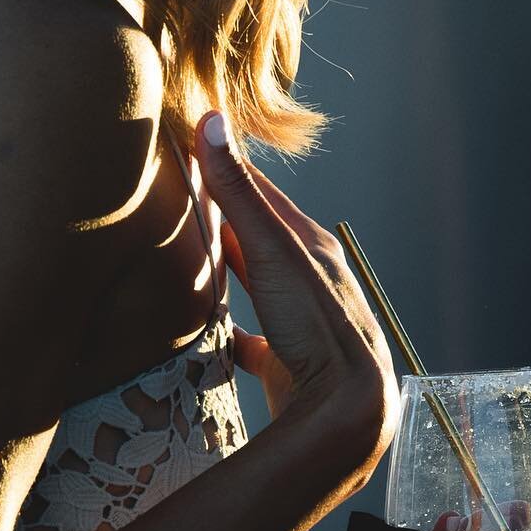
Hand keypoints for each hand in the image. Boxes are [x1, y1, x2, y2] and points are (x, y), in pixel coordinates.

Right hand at [195, 113, 397, 443]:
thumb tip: (211, 118)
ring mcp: (303, 324)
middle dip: (229, 219)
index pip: (262, 195)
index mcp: (311, 247)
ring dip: (233, 271)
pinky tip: (211, 340)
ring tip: (194, 260)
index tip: (193, 144)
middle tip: (183, 196)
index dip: (227, 169)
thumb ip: (239, 192)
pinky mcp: (290, 366)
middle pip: (262, 240)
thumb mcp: (271, 251)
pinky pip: (255, 342)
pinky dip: (233, 334)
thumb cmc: (316, 323)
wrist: (347, 411)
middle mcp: (313, 281)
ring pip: (261, 285)